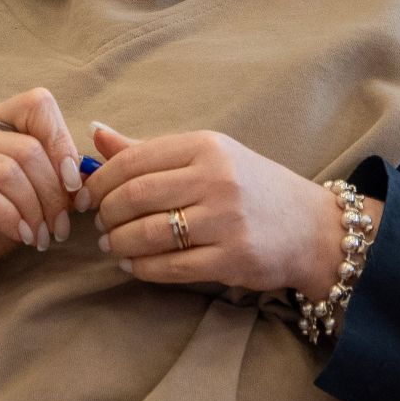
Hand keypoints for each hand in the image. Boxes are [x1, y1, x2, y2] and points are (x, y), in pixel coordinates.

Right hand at [0, 88, 85, 291]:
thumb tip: (88, 175)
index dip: (62, 142)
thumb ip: (53, 179)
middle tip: (61, 227)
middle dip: (54, 193)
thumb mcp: (28, 197)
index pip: (36, 104)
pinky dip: (10, 217)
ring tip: (42, 236)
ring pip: (8, 171)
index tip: (74, 185)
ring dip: (35, 209)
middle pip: (28, 147)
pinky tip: (21, 236)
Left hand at [84, 124, 350, 298]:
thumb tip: (96, 133)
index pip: (133, 160)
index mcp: (207, 146)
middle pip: (135, 196)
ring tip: (112, 245)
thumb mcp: (207, 156)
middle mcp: (217, 178)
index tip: (88, 196)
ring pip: (148, 233)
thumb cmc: (251, 186)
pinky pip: (169, 267)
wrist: (311, 227)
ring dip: (118, 242)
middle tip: (99, 224)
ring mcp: (226, 220)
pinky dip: (141, 267)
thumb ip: (150, 149)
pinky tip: (133, 263)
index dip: (100, 181)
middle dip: (106, 214)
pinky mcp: (233, 258)